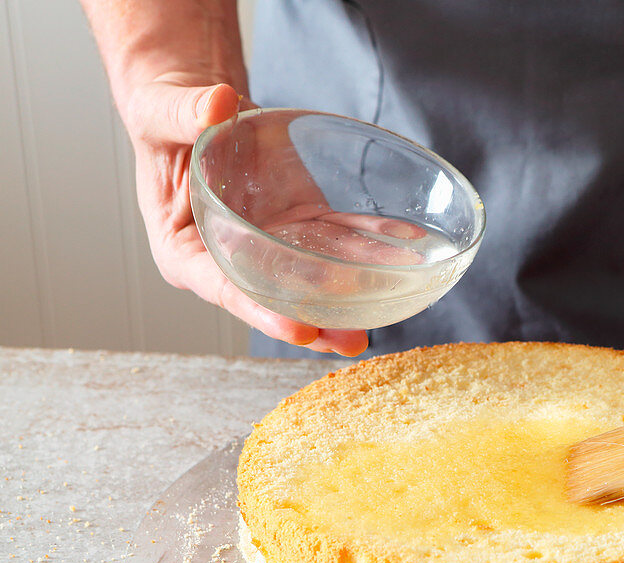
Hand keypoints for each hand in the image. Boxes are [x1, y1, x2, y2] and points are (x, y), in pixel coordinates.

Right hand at [125, 75, 370, 355]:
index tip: (299, 329)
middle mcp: (229, 259)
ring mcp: (269, 245)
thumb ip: (186, 114)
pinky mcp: (300, 224)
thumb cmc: (164, 119)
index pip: (223, 289)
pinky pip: (337, 237)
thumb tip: (216, 102)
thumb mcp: (161, 115)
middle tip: (353, 340)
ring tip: (392, 308)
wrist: (197, 107)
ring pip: (312, 277)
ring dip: (352, 296)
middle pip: (273, 298)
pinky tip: (404, 250)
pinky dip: (369, 244)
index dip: (260, 311)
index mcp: (182, 250)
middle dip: (317, 321)